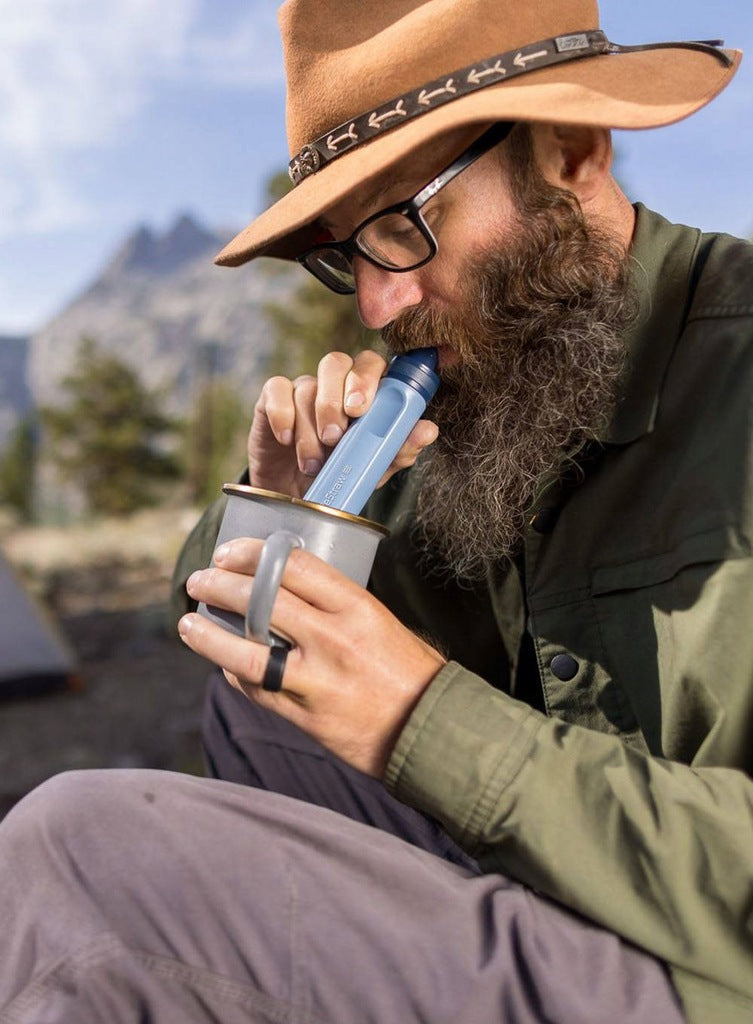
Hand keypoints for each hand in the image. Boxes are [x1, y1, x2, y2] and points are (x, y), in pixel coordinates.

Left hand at [178, 538, 445, 776]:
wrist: (430, 729)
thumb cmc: (408, 669)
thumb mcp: (379, 620)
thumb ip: (334, 605)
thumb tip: (285, 586)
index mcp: (356, 607)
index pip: (293, 566)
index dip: (252, 553)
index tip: (228, 551)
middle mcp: (333, 640)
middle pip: (260, 602)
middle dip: (219, 586)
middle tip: (199, 580)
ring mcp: (316, 681)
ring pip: (246, 652)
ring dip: (209, 636)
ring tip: (188, 623)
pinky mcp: (304, 716)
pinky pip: (257, 689)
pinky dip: (235, 672)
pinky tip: (223, 662)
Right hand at [248, 349, 438, 496]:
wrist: (298, 497)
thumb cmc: (341, 475)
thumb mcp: (373, 468)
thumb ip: (399, 449)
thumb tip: (428, 430)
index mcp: (364, 392)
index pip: (371, 364)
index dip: (367, 379)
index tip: (361, 409)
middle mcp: (334, 383)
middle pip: (335, 362)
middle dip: (334, 398)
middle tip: (336, 435)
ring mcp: (303, 389)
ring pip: (306, 386)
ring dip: (310, 428)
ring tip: (313, 463)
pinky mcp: (272, 399)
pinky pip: (276, 390)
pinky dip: (282, 416)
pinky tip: (286, 440)